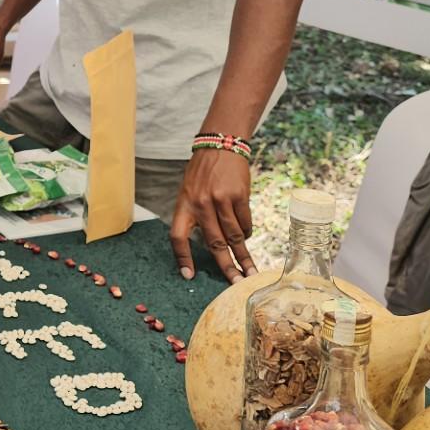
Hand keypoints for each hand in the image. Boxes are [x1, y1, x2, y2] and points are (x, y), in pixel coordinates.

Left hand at [169, 150, 255, 282]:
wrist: (221, 145)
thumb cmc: (204, 172)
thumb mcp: (189, 191)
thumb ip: (195, 216)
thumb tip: (211, 246)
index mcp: (184, 204)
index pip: (178, 236)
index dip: (182, 257)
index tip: (189, 275)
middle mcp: (201, 204)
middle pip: (214, 243)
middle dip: (225, 266)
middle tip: (235, 284)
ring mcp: (221, 200)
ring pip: (233, 236)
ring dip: (243, 256)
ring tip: (250, 271)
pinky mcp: (239, 195)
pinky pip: (245, 222)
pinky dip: (247, 232)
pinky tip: (247, 237)